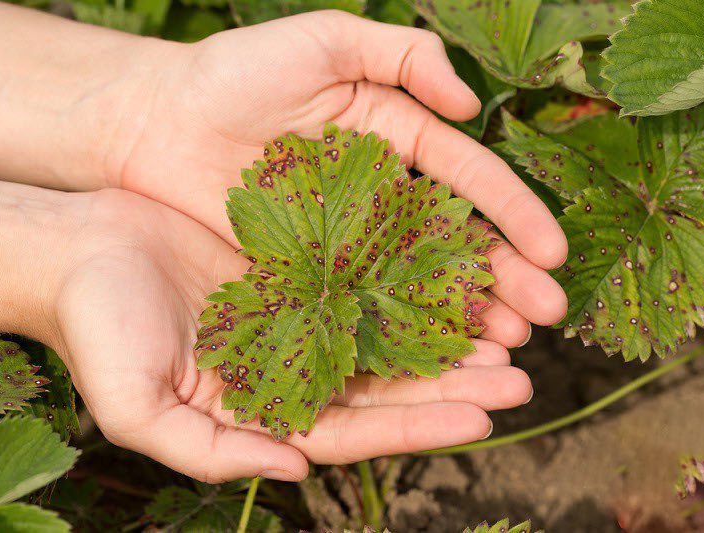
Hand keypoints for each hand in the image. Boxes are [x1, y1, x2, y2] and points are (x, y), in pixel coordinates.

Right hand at [52, 189, 533, 482]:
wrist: (76, 248)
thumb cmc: (97, 329)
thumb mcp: (138, 408)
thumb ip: (209, 453)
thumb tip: (293, 474)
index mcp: (261, 411)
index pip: (354, 429)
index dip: (418, 425)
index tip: (483, 414)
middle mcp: (287, 367)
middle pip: (384, 385)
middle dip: (451, 383)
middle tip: (518, 374)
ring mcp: (294, 315)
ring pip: (382, 332)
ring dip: (441, 335)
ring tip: (505, 330)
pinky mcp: (291, 266)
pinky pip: (357, 274)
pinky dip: (401, 280)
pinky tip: (446, 272)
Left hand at [107, 11, 567, 338]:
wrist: (151, 122)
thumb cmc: (232, 72)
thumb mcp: (323, 41)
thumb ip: (400, 55)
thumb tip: (471, 102)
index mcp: (392, 136)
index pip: (466, 177)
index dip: (512, 212)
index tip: (552, 252)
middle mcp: (376, 191)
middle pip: (452, 237)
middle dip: (503, 274)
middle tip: (546, 315)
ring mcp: (341, 236)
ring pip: (414, 277)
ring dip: (463, 309)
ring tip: (507, 345)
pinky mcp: (303, 269)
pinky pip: (358, 300)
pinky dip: (396, 327)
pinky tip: (432, 354)